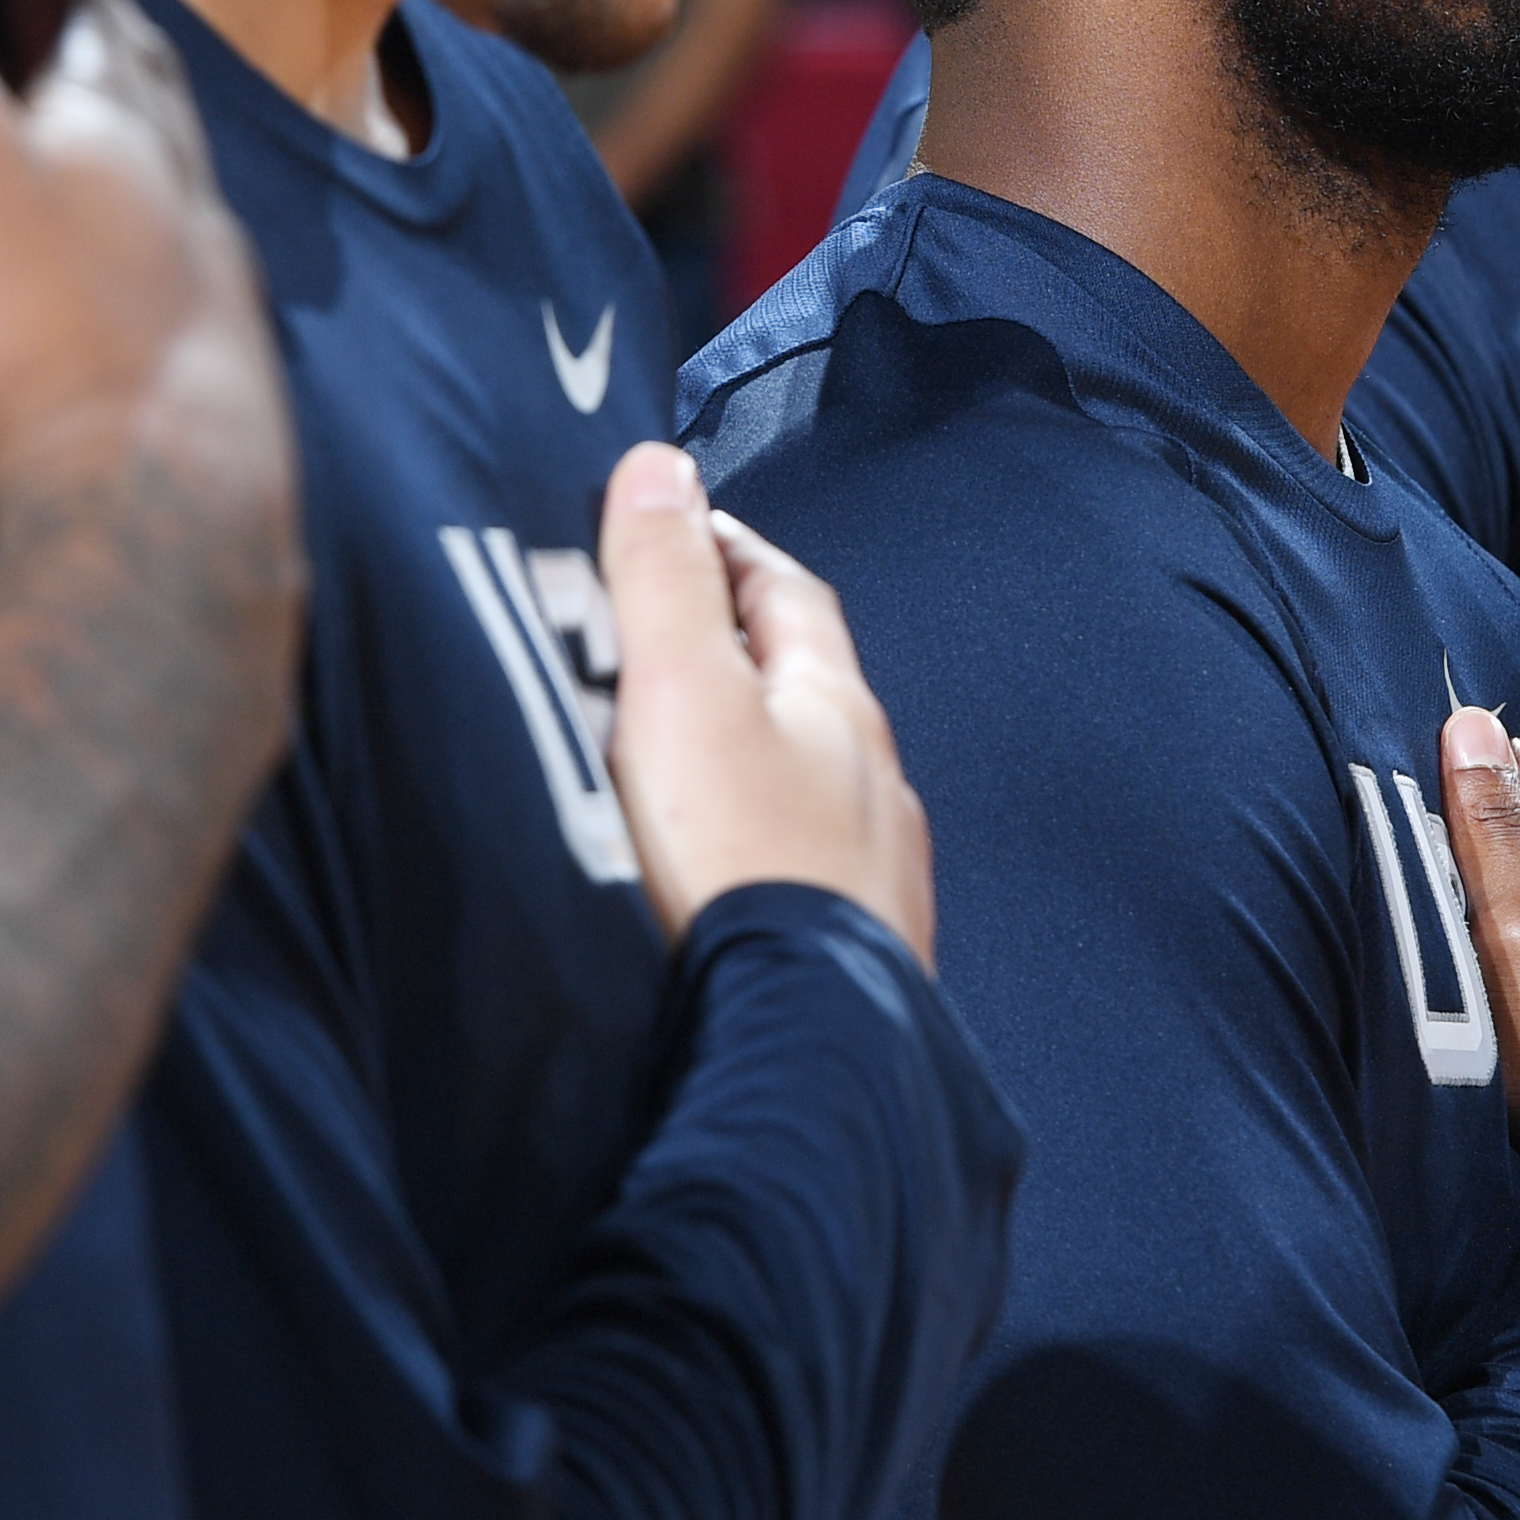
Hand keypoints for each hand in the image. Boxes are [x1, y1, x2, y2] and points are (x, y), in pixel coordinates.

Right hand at [0, 0, 293, 540]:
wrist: (154, 539)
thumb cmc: (33, 328)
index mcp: (119, 104)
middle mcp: (182, 184)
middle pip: (116, 58)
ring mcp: (203, 291)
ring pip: (146, 167)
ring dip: (82, 122)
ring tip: (23, 109)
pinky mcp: (197, 392)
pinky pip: (148, 272)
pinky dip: (102, 238)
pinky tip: (78, 277)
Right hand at [597, 443, 933, 957]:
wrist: (796, 1051)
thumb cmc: (739, 867)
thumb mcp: (682, 694)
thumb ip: (665, 582)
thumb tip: (660, 468)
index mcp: (840, 710)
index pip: (786, 590)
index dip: (724, 549)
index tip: (666, 530)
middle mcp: (874, 791)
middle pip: (800, 693)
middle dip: (729, 660)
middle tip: (644, 648)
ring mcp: (868, 883)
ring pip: (801, 792)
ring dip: (739, 767)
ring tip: (657, 772)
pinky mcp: (846, 962)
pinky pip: (791, 878)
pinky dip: (744, 856)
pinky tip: (700, 886)